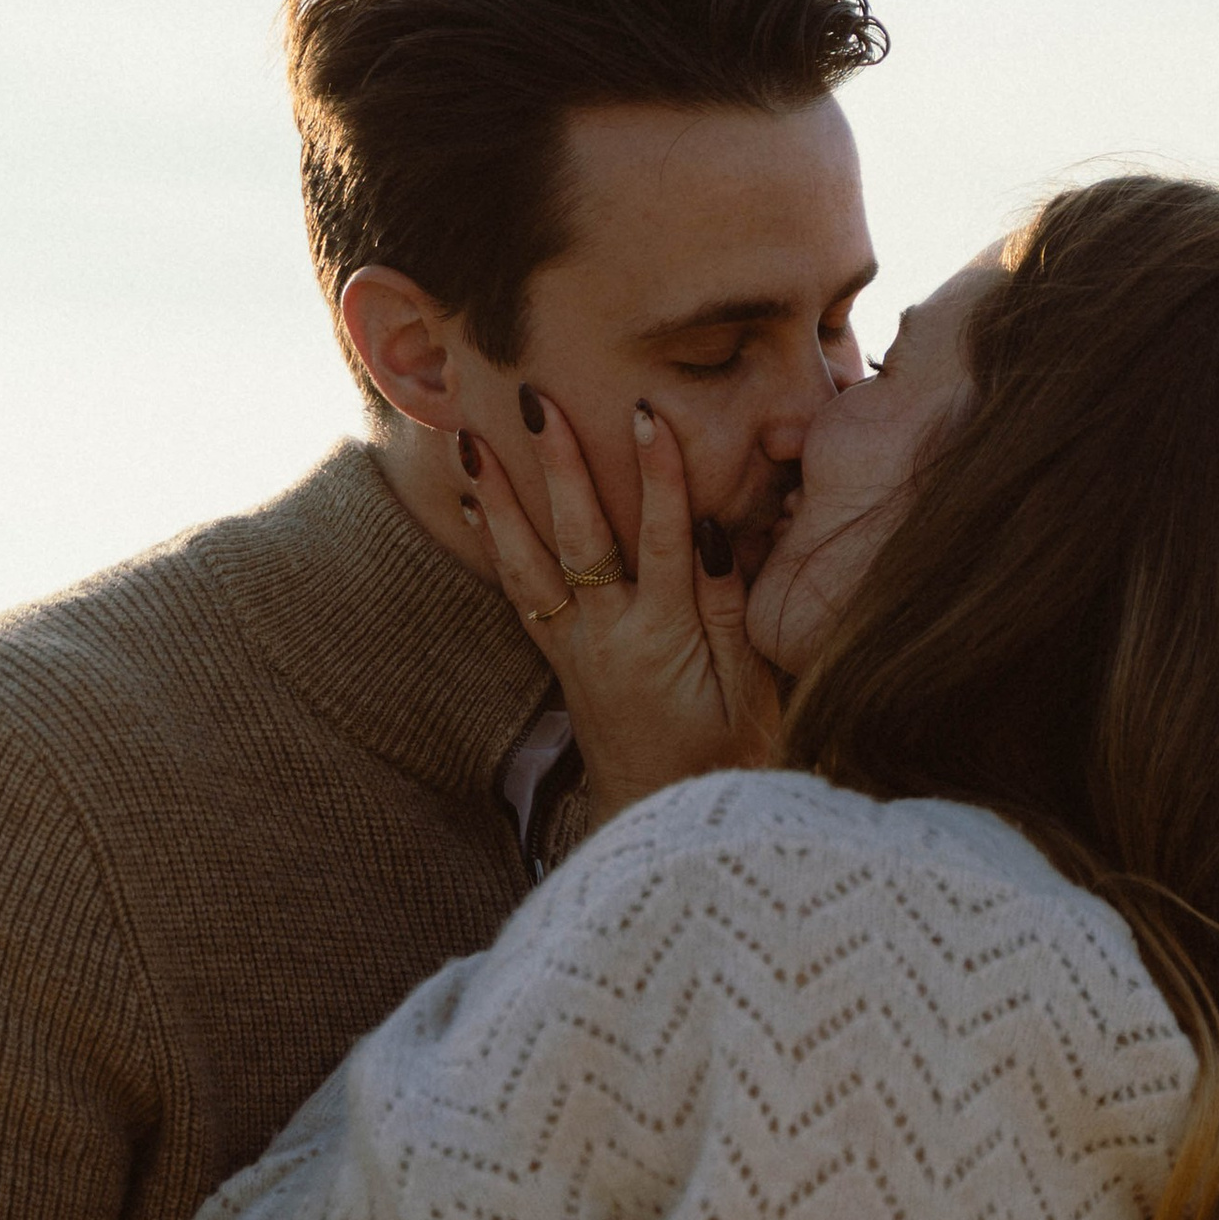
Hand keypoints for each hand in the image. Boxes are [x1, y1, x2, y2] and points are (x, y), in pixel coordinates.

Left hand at [463, 396, 780, 819]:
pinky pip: (518, 592)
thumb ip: (729, 610)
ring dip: (500, 497)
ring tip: (469, 440)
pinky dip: (495, 543)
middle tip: (534, 401)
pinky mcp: (558, 657)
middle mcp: (606, 636)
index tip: (646, 415)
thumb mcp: (749, 690)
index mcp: (664, 639)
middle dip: (557, 464)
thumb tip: (715, 533)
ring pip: (528, 561)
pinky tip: (476, 502)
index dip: (659, 476)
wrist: (661, 818)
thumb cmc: (723, 755)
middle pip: (578, 536)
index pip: (664, 539)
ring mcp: (573, 646)